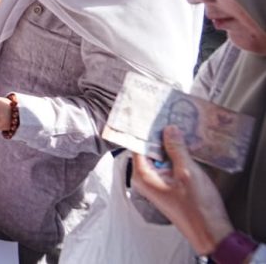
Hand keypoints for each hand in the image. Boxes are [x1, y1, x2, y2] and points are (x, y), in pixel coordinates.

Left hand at [131, 126, 233, 254]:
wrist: (211, 232)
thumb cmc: (197, 208)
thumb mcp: (187, 172)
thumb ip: (177, 149)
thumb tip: (169, 130)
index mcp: (142, 176)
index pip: (137, 145)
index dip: (145, 130)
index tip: (150, 116)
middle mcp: (145, 180)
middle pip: (148, 150)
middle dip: (159, 137)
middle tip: (169, 119)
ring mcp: (156, 184)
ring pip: (159, 158)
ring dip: (170, 147)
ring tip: (179, 130)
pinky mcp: (167, 187)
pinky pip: (167, 167)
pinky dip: (175, 157)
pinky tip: (186, 148)